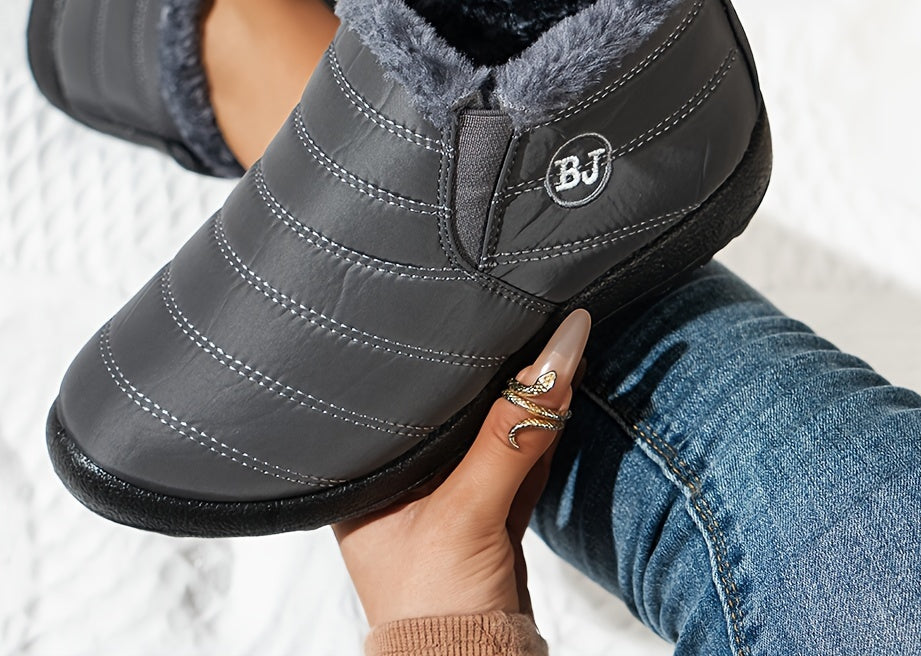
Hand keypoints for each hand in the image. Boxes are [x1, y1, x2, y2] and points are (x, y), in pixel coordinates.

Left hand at [333, 310, 590, 627]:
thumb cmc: (436, 607)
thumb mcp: (467, 512)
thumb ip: (510, 437)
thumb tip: (555, 362)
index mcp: (362, 477)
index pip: (399, 397)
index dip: (435, 357)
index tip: (471, 313)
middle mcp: (397, 483)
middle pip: (449, 412)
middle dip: (489, 373)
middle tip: (523, 321)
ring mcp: (442, 500)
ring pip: (488, 434)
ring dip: (524, 400)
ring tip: (553, 344)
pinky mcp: (483, 519)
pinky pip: (513, 461)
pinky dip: (537, 434)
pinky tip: (557, 394)